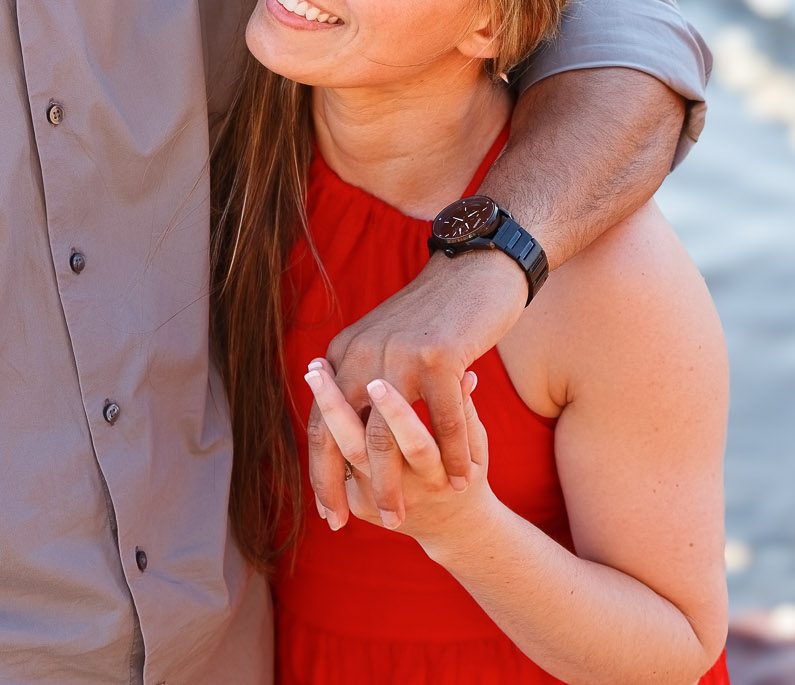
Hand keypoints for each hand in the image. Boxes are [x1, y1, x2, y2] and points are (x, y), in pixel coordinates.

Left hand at [303, 359, 494, 549]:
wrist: (453, 526)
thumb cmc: (467, 471)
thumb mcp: (476, 447)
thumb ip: (465, 413)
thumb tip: (466, 376)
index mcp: (438, 475)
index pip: (415, 444)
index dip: (397, 416)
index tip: (378, 382)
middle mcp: (406, 489)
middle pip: (365, 450)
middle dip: (338, 409)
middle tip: (318, 372)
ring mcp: (378, 499)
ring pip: (346, 454)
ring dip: (325, 413)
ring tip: (315, 372)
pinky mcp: (360, 503)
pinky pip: (338, 462)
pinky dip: (325, 426)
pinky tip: (317, 386)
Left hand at [304, 249, 522, 529]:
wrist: (477, 268)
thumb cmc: (436, 314)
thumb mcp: (387, 344)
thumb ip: (365, 379)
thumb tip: (348, 430)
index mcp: (345, 352)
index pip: (318, 422)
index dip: (318, 470)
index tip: (324, 510)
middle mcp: (362, 354)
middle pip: (341, 435)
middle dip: (341, 488)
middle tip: (345, 526)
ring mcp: (400, 355)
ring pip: (389, 438)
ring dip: (392, 486)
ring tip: (398, 520)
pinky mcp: (441, 356)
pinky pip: (445, 421)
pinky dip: (454, 457)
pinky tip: (463, 482)